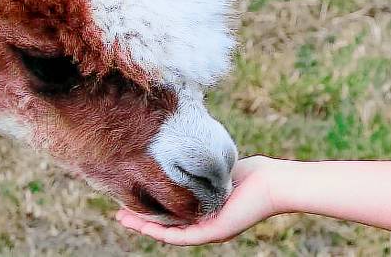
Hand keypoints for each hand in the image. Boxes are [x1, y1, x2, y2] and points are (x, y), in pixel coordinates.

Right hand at [115, 155, 283, 245]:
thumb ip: (197, 169)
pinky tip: (144, 227)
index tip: (130, 198)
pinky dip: (160, 233)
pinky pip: (181, 236)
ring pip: (169, 233)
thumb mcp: (215, 169)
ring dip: (145, 228)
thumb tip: (178, 154)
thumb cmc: (250, 173)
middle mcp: (203, 223)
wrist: (271, 182)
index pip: (171, 212)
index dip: (149, 208)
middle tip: (119, 213)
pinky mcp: (213, 232)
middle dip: (141, 219)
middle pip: (165, 225)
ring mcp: (208, 230)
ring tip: (123, 219)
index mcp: (203, 209)